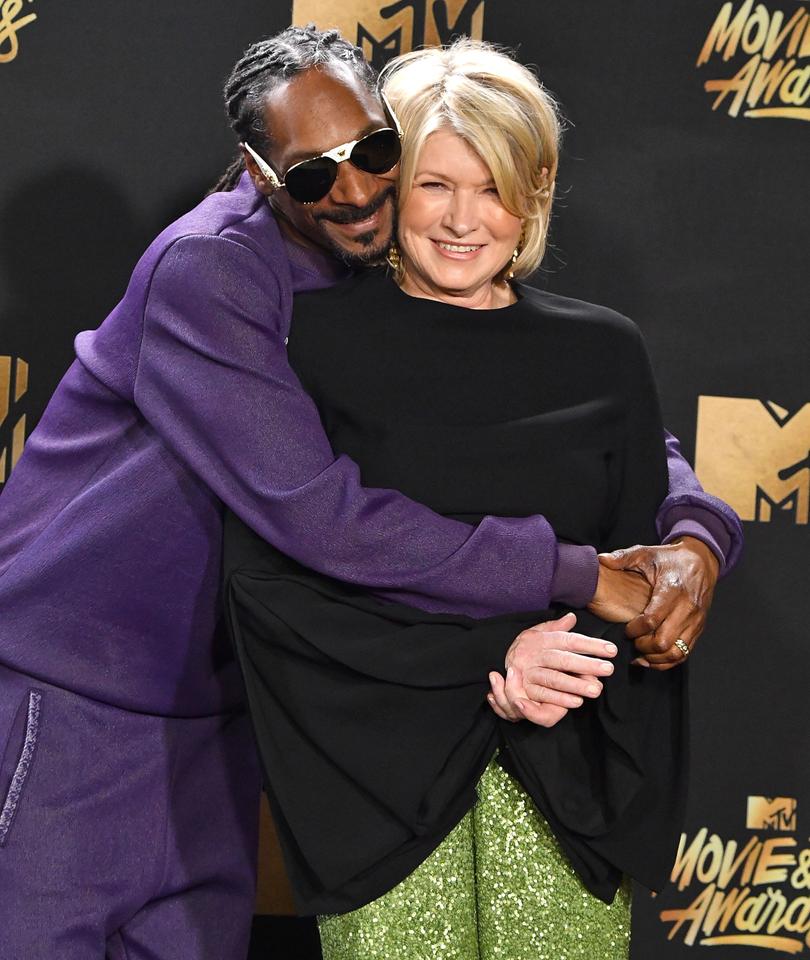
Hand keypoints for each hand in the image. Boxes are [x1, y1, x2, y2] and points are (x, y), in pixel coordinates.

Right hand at [487, 612, 616, 727]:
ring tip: (596, 689)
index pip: (569, 640)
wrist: (501, 663)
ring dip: (576, 685)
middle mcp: (535, 655)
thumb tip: (572, 617)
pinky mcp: (524, 689)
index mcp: (541, 639)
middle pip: (563, 659)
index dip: (590, 645)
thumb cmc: (526, 648)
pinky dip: (560, 699)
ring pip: (554, 678)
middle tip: (609, 669)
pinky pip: (543, 695)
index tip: (611, 650)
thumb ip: (556, 627)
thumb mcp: (537, 633)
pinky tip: (577, 701)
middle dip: (587, 664)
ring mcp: (528, 672)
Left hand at [597, 536, 719, 669]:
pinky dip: (667, 660)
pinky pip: (685, 653)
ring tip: (640, 652)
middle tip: (631, 641)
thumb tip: (601, 560)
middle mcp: (687, 608)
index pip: (651, 620)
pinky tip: (652, 656)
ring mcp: (695, 620)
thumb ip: (622, 558)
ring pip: (676, 653)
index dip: (634, 629)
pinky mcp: (699, 628)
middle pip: (663, 641)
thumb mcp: (646, 553)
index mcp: (672, 590)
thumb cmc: (671, 558)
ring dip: (655, 658)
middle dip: (643, 646)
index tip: (625, 629)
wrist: (702, 561)